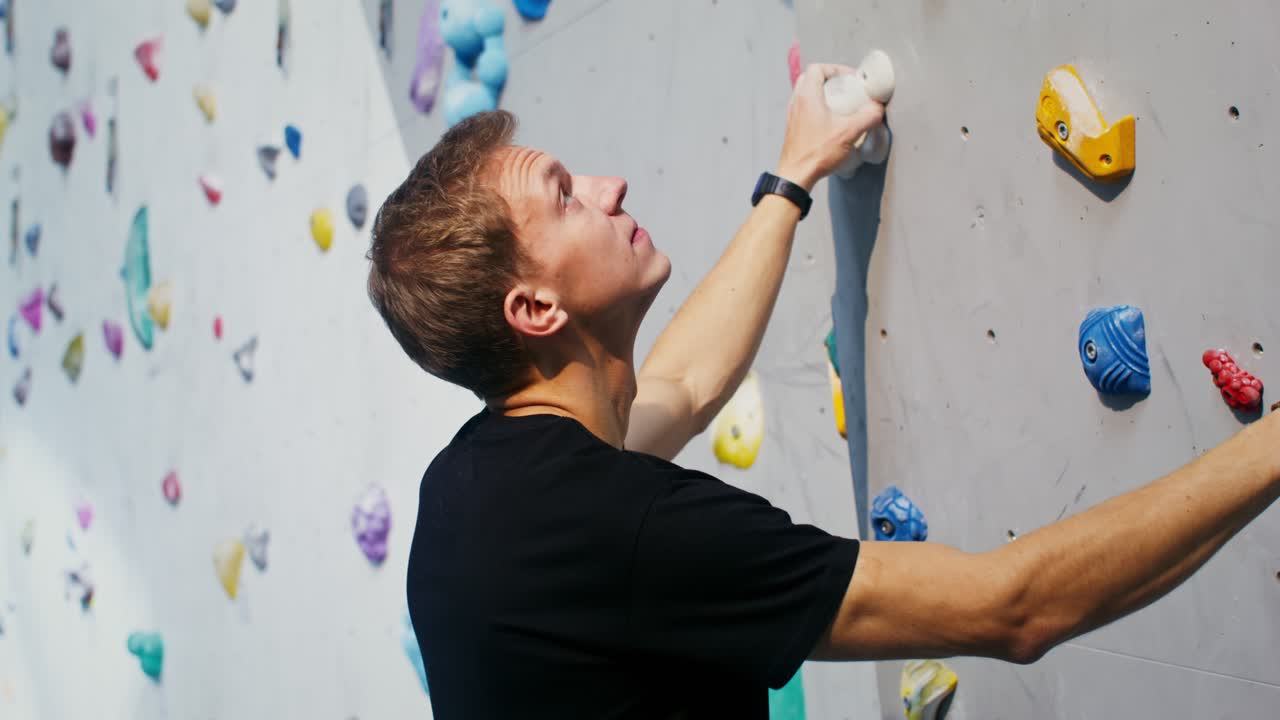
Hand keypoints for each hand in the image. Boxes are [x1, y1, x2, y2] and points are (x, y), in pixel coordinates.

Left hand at [777, 64, 885, 191]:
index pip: (817, 68)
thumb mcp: (849, 132)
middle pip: (810, 78)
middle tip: (845, 88)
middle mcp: (796, 101)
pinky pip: (804, 108)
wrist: (796, 176)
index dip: (836, 68)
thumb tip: (878, 107)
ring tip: (840, 104)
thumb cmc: (818, 152)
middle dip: (829, 79)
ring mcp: (792, 115)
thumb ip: (868, 116)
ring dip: (823, 93)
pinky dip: (817, 107)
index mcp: (807, 95)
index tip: (850, 79)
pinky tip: (830, 120)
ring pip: (806, 93)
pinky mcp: (793, 127)